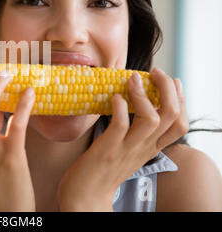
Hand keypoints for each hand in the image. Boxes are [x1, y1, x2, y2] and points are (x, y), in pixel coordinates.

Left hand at [57, 67, 188, 210]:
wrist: (86, 195)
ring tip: (132, 79)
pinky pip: (120, 125)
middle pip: (172, 117)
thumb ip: (135, 132)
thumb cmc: (103, 168)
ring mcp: (126, 149)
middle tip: (156, 72)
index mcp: (151, 148)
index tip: (174, 82)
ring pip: (151, 120)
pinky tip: (114, 97)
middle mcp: (143, 148)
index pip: (180, 125)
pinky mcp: (107, 149)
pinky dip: (120, 108)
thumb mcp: (128, 151)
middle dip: (168, 90)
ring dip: (143, 95)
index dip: (181, 101)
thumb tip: (132, 104)